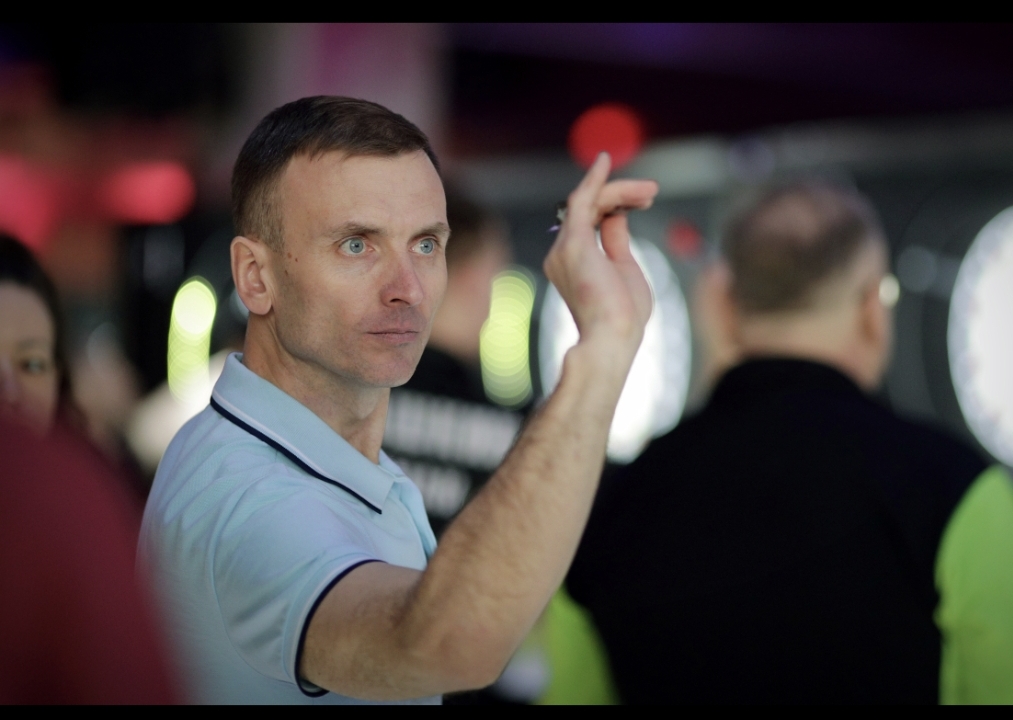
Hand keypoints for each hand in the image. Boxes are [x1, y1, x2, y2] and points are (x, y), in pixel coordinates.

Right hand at [543, 153, 658, 365]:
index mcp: (573, 262)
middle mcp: (560, 253)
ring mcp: (563, 247)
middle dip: (622, 194)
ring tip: (651, 191)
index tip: (644, 200)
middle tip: (652, 192)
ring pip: (590, 200)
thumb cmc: (623, 317)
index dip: (617, 204)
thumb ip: (617, 240)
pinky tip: (605, 162)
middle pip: (590, 207)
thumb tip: (618, 215)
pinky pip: (582, 199)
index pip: (591, 220)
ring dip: (621, 190)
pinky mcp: (574, 242)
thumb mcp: (624, 269)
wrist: (612, 338)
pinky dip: (594, 179)